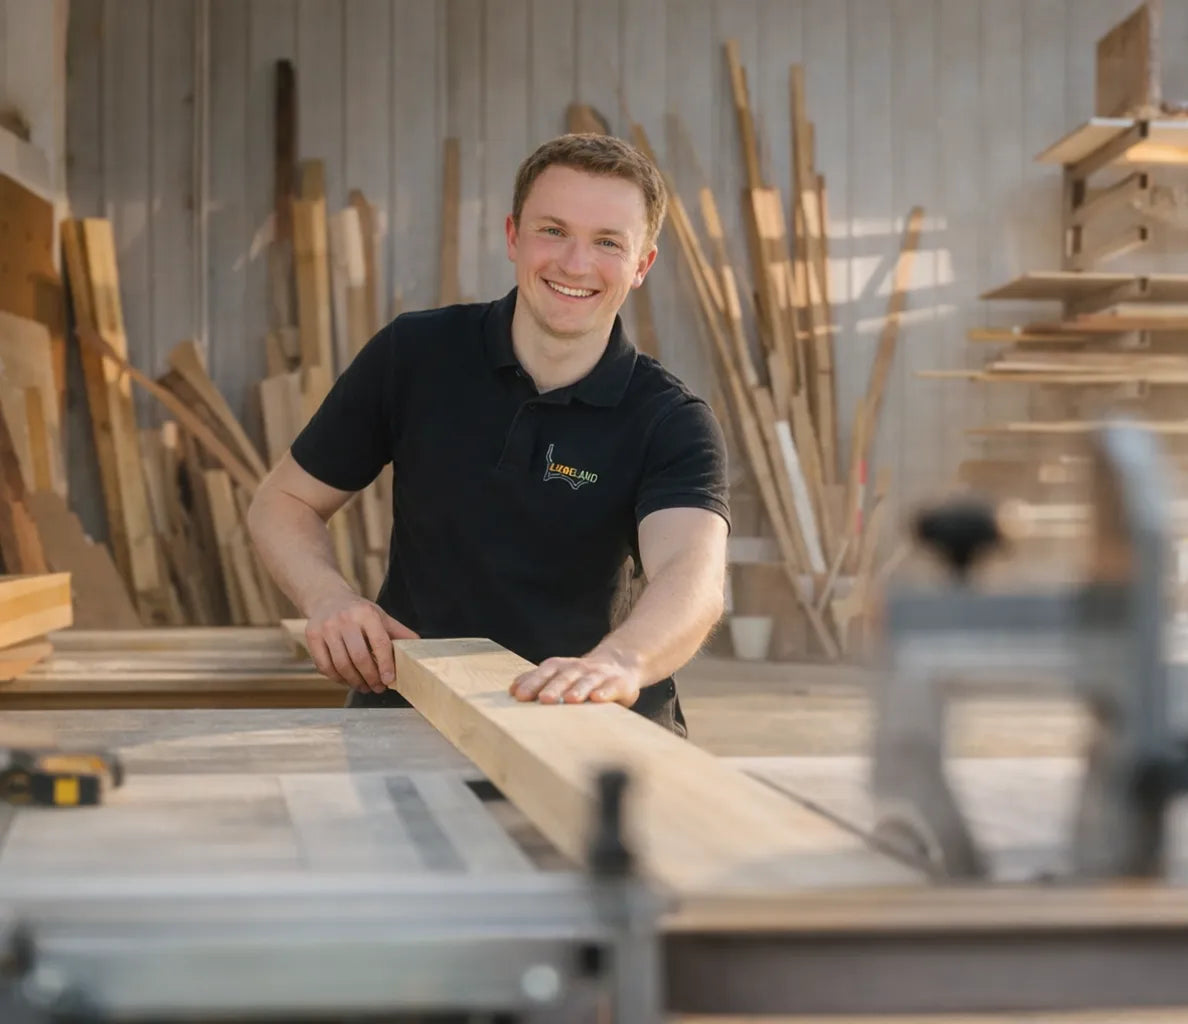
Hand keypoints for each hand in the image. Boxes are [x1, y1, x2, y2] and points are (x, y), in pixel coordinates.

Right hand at [304, 590, 418, 693]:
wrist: (327, 598)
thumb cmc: (359, 612)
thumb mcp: (380, 616)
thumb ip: (398, 632)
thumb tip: (420, 647)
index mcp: (366, 613)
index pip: (380, 643)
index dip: (385, 664)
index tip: (389, 680)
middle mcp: (345, 619)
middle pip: (359, 657)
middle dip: (370, 677)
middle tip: (377, 688)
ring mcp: (326, 628)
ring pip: (341, 664)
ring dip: (354, 681)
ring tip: (364, 687)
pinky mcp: (311, 636)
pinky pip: (324, 666)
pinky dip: (337, 678)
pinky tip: (347, 680)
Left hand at [509, 648, 643, 707]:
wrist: (620, 665)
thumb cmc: (582, 676)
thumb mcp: (560, 674)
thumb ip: (538, 680)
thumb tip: (512, 689)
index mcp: (563, 666)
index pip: (546, 671)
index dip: (533, 682)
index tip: (519, 695)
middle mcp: (580, 668)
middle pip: (565, 676)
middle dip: (554, 687)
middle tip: (544, 699)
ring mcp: (600, 675)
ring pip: (588, 680)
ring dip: (579, 689)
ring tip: (570, 699)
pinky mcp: (620, 683)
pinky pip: (612, 687)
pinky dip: (605, 692)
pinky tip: (598, 699)